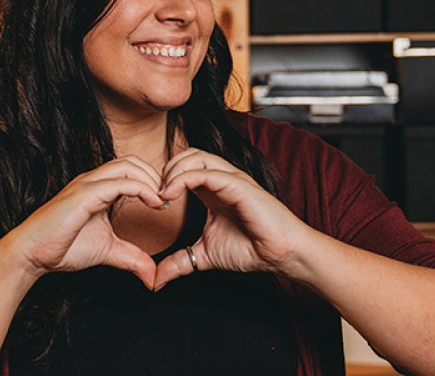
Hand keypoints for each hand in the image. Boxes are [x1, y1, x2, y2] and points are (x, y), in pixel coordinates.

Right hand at [9, 156, 165, 286]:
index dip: (151, 180)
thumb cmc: (63, 247)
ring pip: (127, 166)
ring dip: (151, 180)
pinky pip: (119, 183)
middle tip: (168, 199)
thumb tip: (153, 276)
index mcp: (97, 187)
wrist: (32, 254)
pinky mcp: (84, 194)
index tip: (165, 202)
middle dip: (155, 176)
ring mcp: (87, 184)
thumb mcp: (108, 251)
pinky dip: (141, 189)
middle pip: (132, 161)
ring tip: (162, 201)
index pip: (130, 169)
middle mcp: (92, 180)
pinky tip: (154, 203)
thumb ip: (132, 257)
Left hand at [154, 148, 309, 289]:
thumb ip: (180, 262)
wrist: (282, 254)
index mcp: (212, 188)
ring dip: (172, 171)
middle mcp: (221, 178)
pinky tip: (170, 195)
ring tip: (162, 194)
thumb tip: (156, 280)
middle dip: (165, 170)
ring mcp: (231, 179)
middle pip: (187, 155)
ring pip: (195, 157)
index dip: (164, 178)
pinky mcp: (238, 185)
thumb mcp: (204, 255)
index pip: (184, 166)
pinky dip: (183, 179)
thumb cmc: (251, 248)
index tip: (152, 202)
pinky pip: (207, 172)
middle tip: (153, 195)